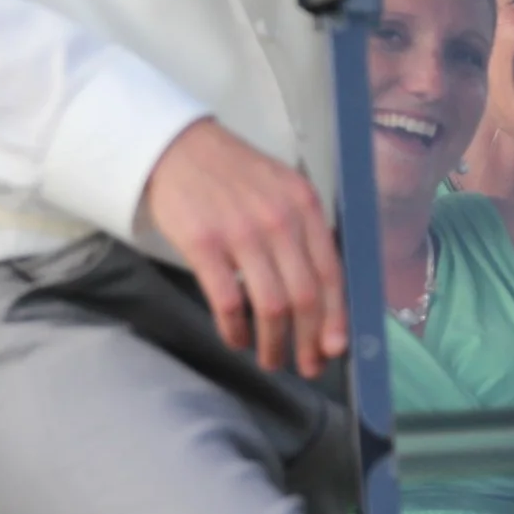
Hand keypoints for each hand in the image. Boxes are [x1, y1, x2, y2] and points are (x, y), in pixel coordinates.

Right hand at [142, 119, 345, 377]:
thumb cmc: (233, 175)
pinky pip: (228, 301)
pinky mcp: (205, 244)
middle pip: (305, 296)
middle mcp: (280, 220)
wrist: (178, 148)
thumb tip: (324, 292)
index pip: (331, 273)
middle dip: (309, 341)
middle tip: (306, 365)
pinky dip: (236, 329)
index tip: (334, 349)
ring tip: (270, 359)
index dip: (335, 319)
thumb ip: (304, 232)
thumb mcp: (282, 190)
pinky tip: (237, 338)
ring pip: (271, 306)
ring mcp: (242, 232)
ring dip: (273, 343)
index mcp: (305, 206)